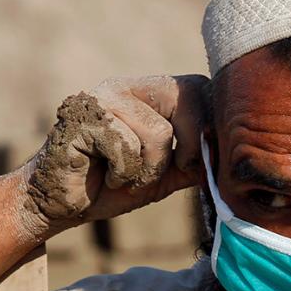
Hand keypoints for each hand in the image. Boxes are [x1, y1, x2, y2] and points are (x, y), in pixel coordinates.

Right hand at [14, 74, 207, 240]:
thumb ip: (195, 162)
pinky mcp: (82, 116)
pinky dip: (121, 173)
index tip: (191, 162)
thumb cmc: (110, 187)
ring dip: (146, 170)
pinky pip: (126, 146)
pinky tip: (104, 175)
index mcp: (150, 93)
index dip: (207, 126)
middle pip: (188, 98)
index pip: (200, 87)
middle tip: (160, 172)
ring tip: (123, 176)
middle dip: (184, 148)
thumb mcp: (164, 175)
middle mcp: (128, 86)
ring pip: (159, 133)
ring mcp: (103, 97)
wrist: (61, 204)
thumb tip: (230, 153)